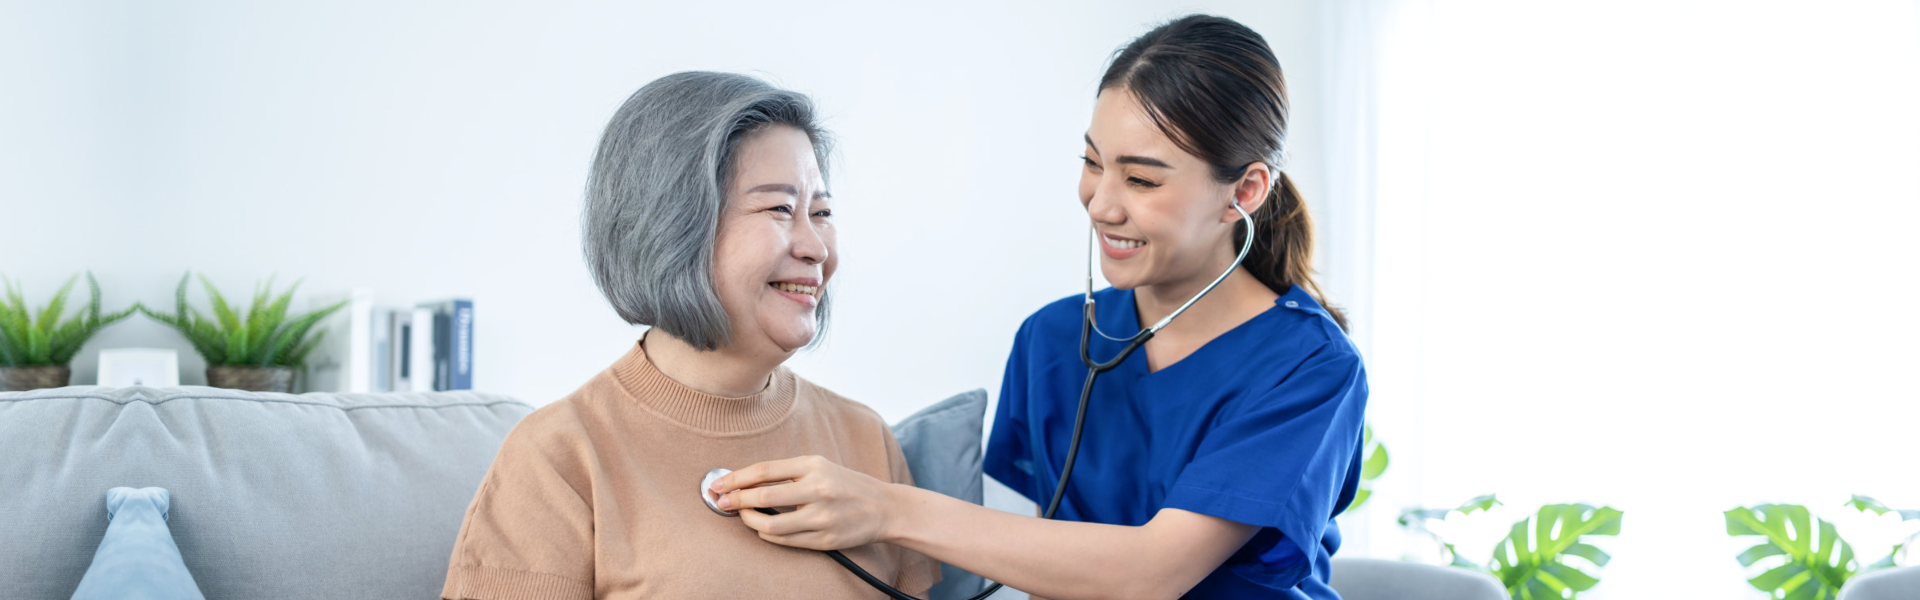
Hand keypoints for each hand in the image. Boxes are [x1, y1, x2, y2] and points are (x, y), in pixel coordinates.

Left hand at [709, 455, 896, 550]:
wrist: (883, 508)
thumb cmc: (845, 484)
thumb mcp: (820, 467)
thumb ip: (786, 473)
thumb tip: (746, 481)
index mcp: (814, 466)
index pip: (765, 471)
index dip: (737, 478)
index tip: (718, 484)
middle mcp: (818, 490)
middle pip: (764, 497)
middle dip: (736, 500)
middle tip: (722, 502)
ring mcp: (822, 517)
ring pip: (771, 525)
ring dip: (750, 521)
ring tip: (743, 516)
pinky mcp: (825, 540)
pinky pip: (786, 541)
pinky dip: (767, 535)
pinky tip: (762, 529)